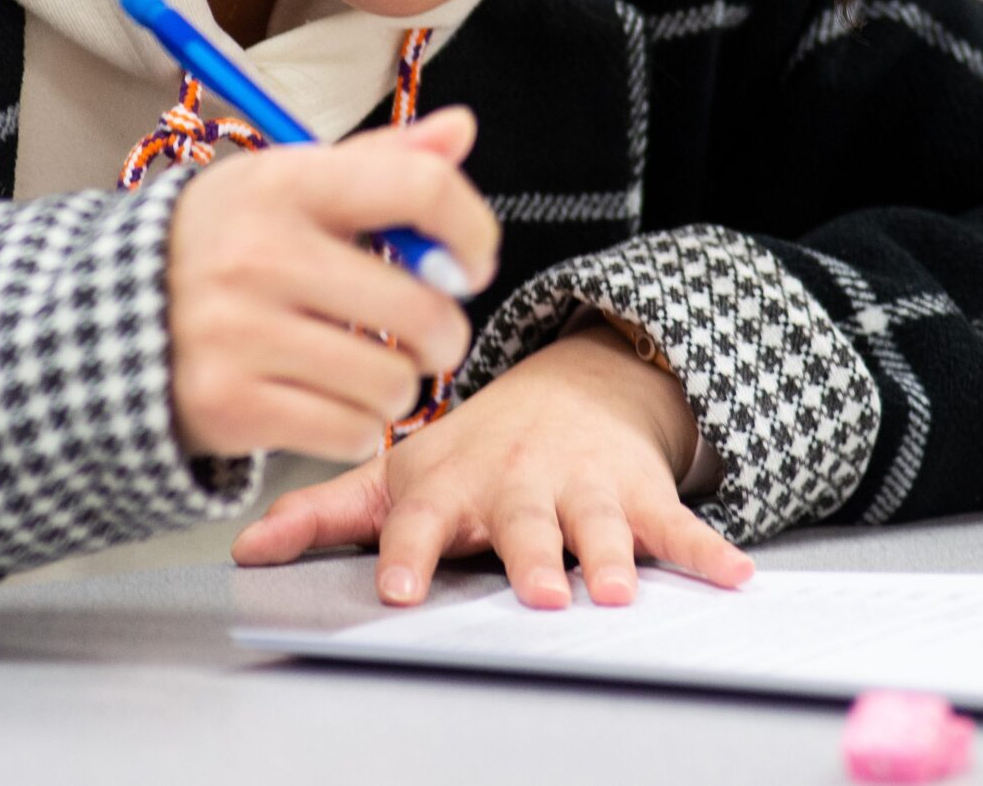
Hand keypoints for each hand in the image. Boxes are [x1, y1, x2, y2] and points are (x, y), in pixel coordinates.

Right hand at [166, 105, 499, 462]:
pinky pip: (350, 433)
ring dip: (395, 385)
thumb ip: (378, 161)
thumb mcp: (286, 185)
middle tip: (424, 335)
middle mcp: (260, 253)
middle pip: (422, 307)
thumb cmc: (222, 246)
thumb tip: (460, 130)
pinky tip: (325, 399)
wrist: (105, 319)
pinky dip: (353, 427)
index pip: (418, 189)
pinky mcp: (229, 404)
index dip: (472, 230)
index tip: (472, 262)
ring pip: (392, 381)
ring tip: (363, 366)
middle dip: (444, 333)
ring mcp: (239, 332)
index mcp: (283, 184)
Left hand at [232, 321, 754, 609]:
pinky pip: (676, 526)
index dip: (409, 552)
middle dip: (532, 559)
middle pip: (523, 526)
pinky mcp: (638, 493)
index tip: (399, 588)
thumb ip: (328, 514)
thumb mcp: (400, 472)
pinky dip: (708, 551)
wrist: (569, 388)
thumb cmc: (474, 448)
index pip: (422, 520)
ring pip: (598, 526)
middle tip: (539, 593)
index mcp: (452, 484)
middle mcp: (517, 484)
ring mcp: (582, 488)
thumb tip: (248, 549)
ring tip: (621, 592)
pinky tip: (735, 576)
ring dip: (612, 557)